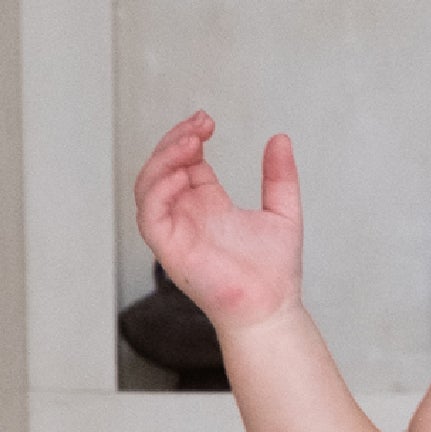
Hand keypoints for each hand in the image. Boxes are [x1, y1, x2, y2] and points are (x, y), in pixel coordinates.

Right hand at [134, 111, 303, 331]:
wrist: (272, 309)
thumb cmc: (274, 273)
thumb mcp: (283, 211)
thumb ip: (280, 175)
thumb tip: (280, 138)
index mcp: (207, 203)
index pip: (185, 161)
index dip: (189, 136)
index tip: (208, 122)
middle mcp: (187, 214)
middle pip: (162, 166)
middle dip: (175, 140)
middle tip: (200, 126)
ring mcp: (175, 230)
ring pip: (147, 185)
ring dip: (163, 159)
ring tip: (191, 143)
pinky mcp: (169, 249)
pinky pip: (149, 215)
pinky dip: (158, 190)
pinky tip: (181, 174)